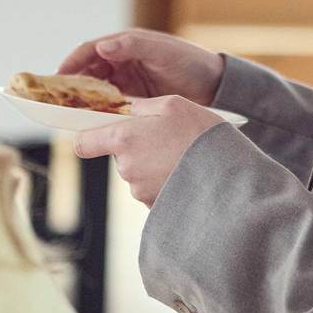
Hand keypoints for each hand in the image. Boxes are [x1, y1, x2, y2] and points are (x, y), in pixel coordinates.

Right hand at [56, 29, 224, 106]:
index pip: (89, 50)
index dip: (71, 62)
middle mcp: (121, 61)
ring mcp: (127, 80)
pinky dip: (99, 111)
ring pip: (95, 89)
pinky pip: (109, 104)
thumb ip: (133, 46)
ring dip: (82, 100)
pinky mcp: (133, 99)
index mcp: (125, 44)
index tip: (57, 77)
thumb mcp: (163, 52)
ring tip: (69, 113)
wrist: (215, 86)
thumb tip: (103, 46)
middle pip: (87, 71)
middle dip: (70, 84)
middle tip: (56, 100)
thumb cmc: (191, 62)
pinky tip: (93, 122)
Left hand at [74, 95, 225, 206]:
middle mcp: (127, 168)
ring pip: (138, 171)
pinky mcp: (155, 206)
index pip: (84, 142)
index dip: (89, 136)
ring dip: (154, 163)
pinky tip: (185, 172)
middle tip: (167, 138)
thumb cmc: (201, 136)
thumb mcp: (173, 105)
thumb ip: (143, 107)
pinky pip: (154, 188)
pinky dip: (165, 180)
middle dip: (138, 146)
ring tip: (182, 156)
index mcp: (124, 139)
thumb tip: (131, 112)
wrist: (228, 177)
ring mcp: (140, 191)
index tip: (97, 132)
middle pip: (120, 155)